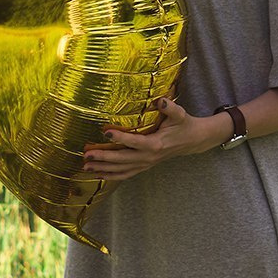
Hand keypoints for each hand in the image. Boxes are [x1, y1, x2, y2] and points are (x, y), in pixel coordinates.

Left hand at [81, 96, 225, 182]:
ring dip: (103, 169)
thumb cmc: (183, 124)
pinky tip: (97, 175)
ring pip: (122, 169)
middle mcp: (149, 156)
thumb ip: (169, 107)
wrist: (192, 140)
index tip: (106, 131)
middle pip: (123, 159)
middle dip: (103, 157)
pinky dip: (111, 176)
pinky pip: (126, 174)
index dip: (120, 137)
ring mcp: (146, 163)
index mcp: (156, 143)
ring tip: (85, 167)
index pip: (135, 142)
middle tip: (86, 155)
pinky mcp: (143, 166)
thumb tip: (160, 101)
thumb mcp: (179, 114)